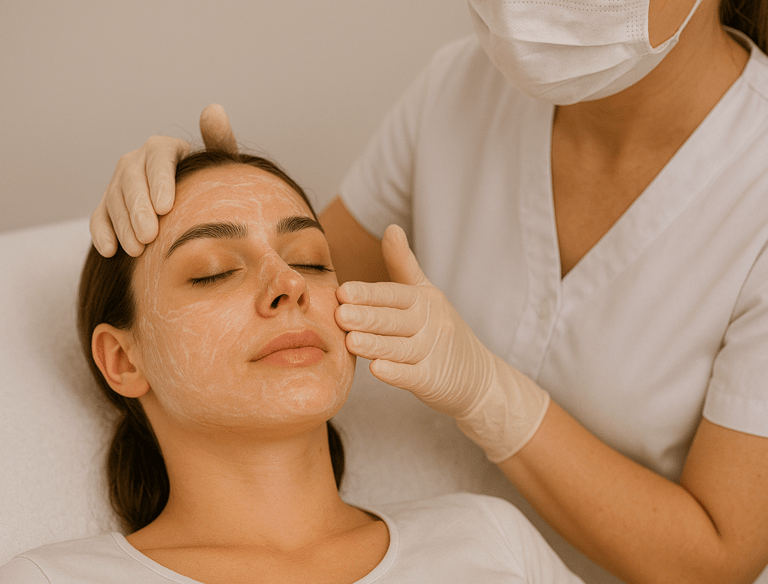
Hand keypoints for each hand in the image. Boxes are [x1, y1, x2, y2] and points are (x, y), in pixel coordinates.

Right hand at [90, 103, 237, 256]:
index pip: (158, 159)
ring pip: (114, 200)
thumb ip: (219, 139)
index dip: (159, 182)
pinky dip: (102, 233)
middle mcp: (137, 161)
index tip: (165, 207)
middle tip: (149, 236)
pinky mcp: (108, 205)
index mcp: (165, 148)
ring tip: (137, 250)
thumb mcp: (221, 164)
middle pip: (131, 180)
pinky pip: (99, 217)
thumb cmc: (213, 185)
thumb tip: (214, 109)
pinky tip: (109, 250)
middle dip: (138, 210)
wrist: (197, 207)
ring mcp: (119, 183)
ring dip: (123, 225)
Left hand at [335, 224, 549, 460]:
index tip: (343, 292)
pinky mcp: (434, 379)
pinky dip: (395, 373)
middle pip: (394, 319)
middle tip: (340, 315)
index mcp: (424, 299)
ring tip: (351, 341)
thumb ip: (403, 264)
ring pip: (400, 347)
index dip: (368, 294)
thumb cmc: (440, 329)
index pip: (393, 294)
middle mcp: (430, 323)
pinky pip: (412, 375)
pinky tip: (377, 369)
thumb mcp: (425, 293)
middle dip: (366, 317)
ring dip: (376, 344)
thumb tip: (391, 227)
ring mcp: (433, 352)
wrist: (478, 376)